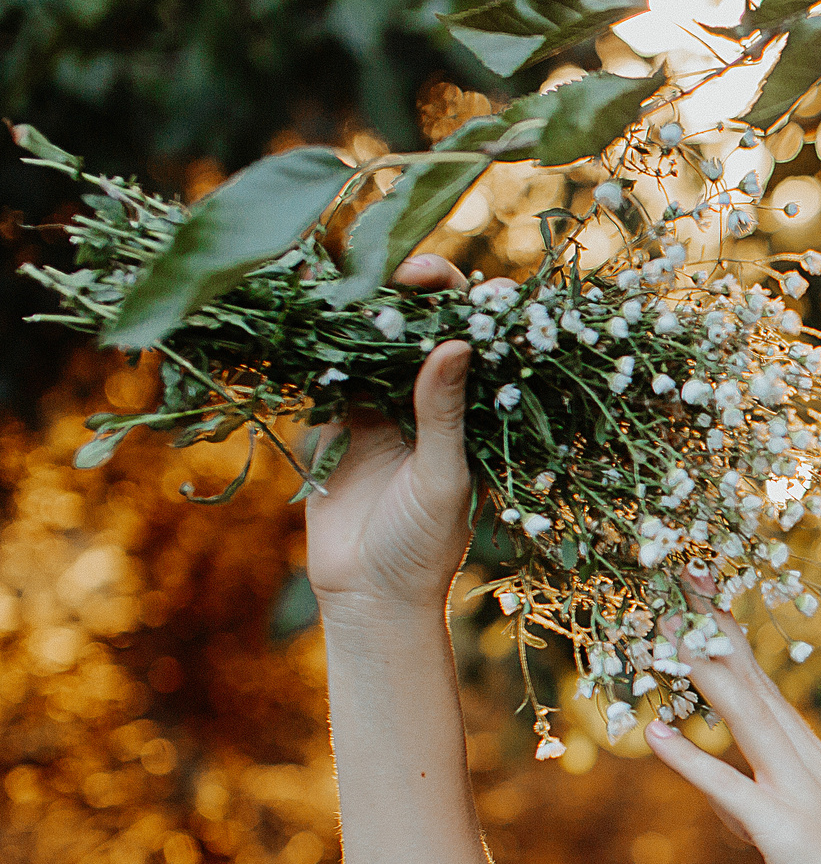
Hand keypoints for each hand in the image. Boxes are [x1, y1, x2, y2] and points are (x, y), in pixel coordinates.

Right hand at [304, 255, 473, 612]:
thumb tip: (455, 343)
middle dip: (409, 289)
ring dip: (359, 306)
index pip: (473, 338)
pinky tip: (304, 307)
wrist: (367, 595)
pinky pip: (326, 370)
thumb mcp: (442, 477)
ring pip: (369, 338)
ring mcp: (380, 403)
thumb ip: (443, 413)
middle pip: (420, 324)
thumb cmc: (423, 545)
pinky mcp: (335, 419)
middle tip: (399, 269)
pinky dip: (316, 342)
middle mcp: (427, 396)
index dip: (466, 303)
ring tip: (347, 273)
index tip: (452, 282)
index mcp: (471, 408)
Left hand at [641, 592, 820, 863]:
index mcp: (816, 763)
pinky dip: (691, 760)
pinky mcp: (786, 834)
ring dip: (700, 671)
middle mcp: (811, 766)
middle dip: (713, 628)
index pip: (765, 688)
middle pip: (753, 684)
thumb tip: (724, 798)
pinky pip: (730, 789)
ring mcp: (801, 796)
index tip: (701, 595)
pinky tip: (654, 735)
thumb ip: (759, 811)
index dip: (729, 640)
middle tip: (681, 573)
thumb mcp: (801, 843)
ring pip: (744, 718)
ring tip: (661, 630)